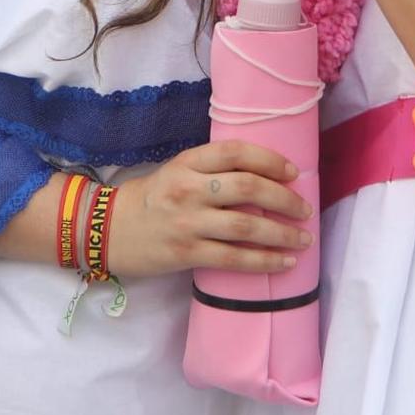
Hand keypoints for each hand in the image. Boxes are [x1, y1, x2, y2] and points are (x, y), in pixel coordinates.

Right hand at [106, 141, 311, 277]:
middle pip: (248, 187)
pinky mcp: (186, 253)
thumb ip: (212, 170)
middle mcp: (189, 189)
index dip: (270, 160)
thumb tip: (264, 177)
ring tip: (304, 238)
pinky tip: (284, 263)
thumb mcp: (176, 171)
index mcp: (188, 163)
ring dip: (282, 233)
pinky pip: (234, 258)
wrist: (108, 231)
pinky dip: (264, 261)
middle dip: (284, 199)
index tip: (292, 172)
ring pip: (246, 225)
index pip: (236, 152)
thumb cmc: (150, 199)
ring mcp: (187, 222)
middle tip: (305, 209)